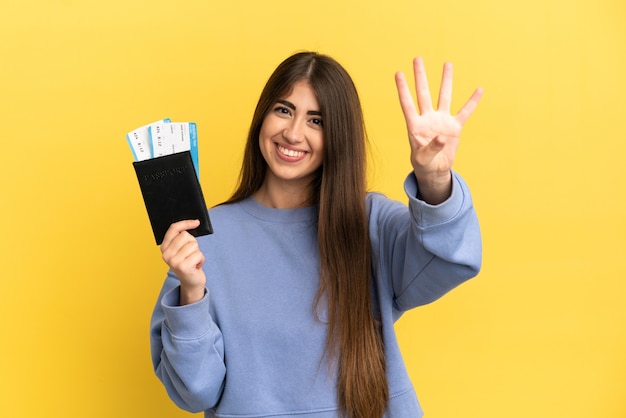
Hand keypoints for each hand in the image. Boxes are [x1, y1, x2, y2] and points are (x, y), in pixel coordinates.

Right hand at [160, 220, 205, 304]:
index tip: (196, 222)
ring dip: (197, 252)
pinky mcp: (183, 267)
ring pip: (193, 245)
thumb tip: (194, 222)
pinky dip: (201, 259)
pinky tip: (196, 266)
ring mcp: (173, 261)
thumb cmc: (188, 262)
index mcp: (164, 248)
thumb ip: (182, 238)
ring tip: (193, 260)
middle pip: (185, 236)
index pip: (173, 229)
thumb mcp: (182, 249)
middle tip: (191, 253)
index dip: (185, 223)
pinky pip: (198, 254)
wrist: (191, 282)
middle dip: (193, 243)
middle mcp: (166, 254)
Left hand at [395, 57, 481, 203]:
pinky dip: (472, 102)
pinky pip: (465, 112)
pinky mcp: (455, 127)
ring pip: (444, 96)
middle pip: (423, 93)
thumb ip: (430, 147)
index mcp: (414, 125)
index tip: (398, 73)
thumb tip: (442, 138)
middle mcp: (427, 118)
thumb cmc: (423, 164)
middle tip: (417, 58)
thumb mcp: (422, 159)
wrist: (435, 170)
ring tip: (447, 64)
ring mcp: (441, 121)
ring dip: (446, 81)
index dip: (402, 89)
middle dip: (420, 76)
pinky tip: (479, 90)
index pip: (407, 103)